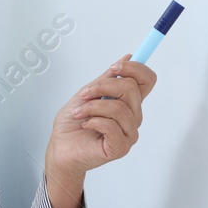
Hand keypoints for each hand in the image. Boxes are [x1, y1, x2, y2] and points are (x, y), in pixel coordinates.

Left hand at [44, 55, 156, 179]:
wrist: (60, 149)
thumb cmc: (72, 125)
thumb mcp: (87, 94)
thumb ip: (107, 78)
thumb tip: (128, 58)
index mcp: (127, 103)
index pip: (147, 80)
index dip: (135, 68)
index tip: (114, 67)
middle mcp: (132, 117)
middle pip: (132, 89)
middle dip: (103, 86)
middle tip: (85, 93)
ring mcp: (128, 133)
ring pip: (119, 108)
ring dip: (92, 107)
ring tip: (80, 113)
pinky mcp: (120, 148)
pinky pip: (111, 126)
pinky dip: (93, 121)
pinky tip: (86, 125)